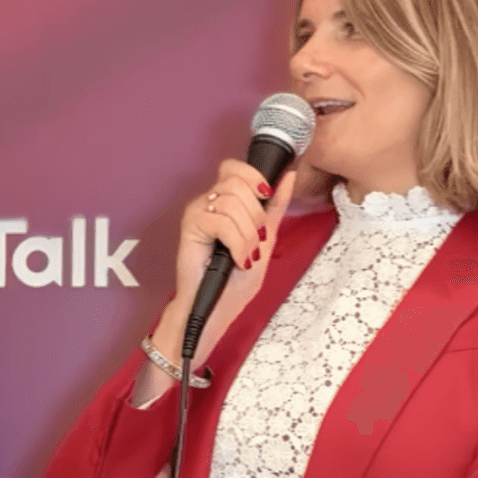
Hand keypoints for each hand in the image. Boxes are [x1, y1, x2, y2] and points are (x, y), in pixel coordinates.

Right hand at [152, 164, 296, 368]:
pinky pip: (220, 221)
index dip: (255, 178)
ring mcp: (198, 212)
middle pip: (238, 181)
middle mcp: (210, 202)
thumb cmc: (234, 281)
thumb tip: (288, 176)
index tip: (266, 199)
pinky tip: (236, 258)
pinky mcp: (189, 226)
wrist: (215, 309)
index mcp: (227, 201)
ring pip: (232, 201)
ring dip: (247, 234)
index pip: (237, 167)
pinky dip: (236, 242)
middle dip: (257, 214)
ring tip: (246, 255)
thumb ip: (275, 208)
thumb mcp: (265, 240)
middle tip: (256, 240)